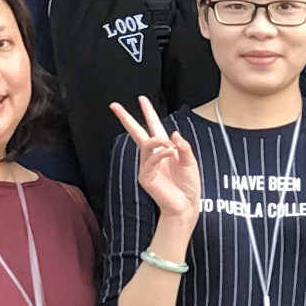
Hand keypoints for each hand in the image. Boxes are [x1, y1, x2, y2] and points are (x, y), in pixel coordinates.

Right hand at [112, 99, 201, 237]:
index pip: (154, 127)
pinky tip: (170, 153)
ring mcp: (147, 166)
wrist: (186, 206)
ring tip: (169, 146)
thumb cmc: (188, 186)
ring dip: (158, 142)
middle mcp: (153, 156)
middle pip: (136, 133)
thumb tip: (173, 134)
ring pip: (146, 145)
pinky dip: (161, 153)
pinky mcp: (145, 177)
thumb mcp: (190, 162)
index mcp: (164, 150)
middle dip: (126, 118)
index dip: (148, 113)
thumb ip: (184, 147)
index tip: (142, 99)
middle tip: (114, 105)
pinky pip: (151, 160)